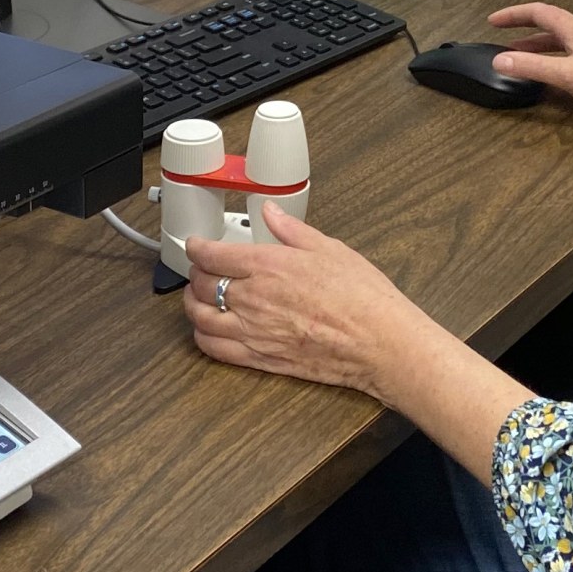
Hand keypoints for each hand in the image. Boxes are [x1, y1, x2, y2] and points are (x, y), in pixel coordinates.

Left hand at [183, 203, 437, 400]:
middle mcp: (254, 299)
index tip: (196, 245)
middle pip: (203, 285)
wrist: (379, 343)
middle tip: (201, 270)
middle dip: (196, 275)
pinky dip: (203, 337)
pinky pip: (215, 350)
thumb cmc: (362, 298)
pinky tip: (209, 330)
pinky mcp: (261, 359)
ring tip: (199, 298)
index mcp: (269, 266)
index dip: (197, 248)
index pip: (213, 255)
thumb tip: (270, 212)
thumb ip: (291, 230)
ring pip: (201, 319)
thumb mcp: (329, 249)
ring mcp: (254, 332)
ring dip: (193, 306)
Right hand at [486, 2, 572, 116]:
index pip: (538, 12)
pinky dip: (551, 58)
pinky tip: (550, 73)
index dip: (514, 14)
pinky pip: (569, 54)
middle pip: (548, 23)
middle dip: (522, 28)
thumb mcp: (567, 74)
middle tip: (502, 36)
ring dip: (536, 46)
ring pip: (559, 40)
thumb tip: (499, 59)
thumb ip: (532, 67)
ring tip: (518, 56)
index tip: (493, 21)